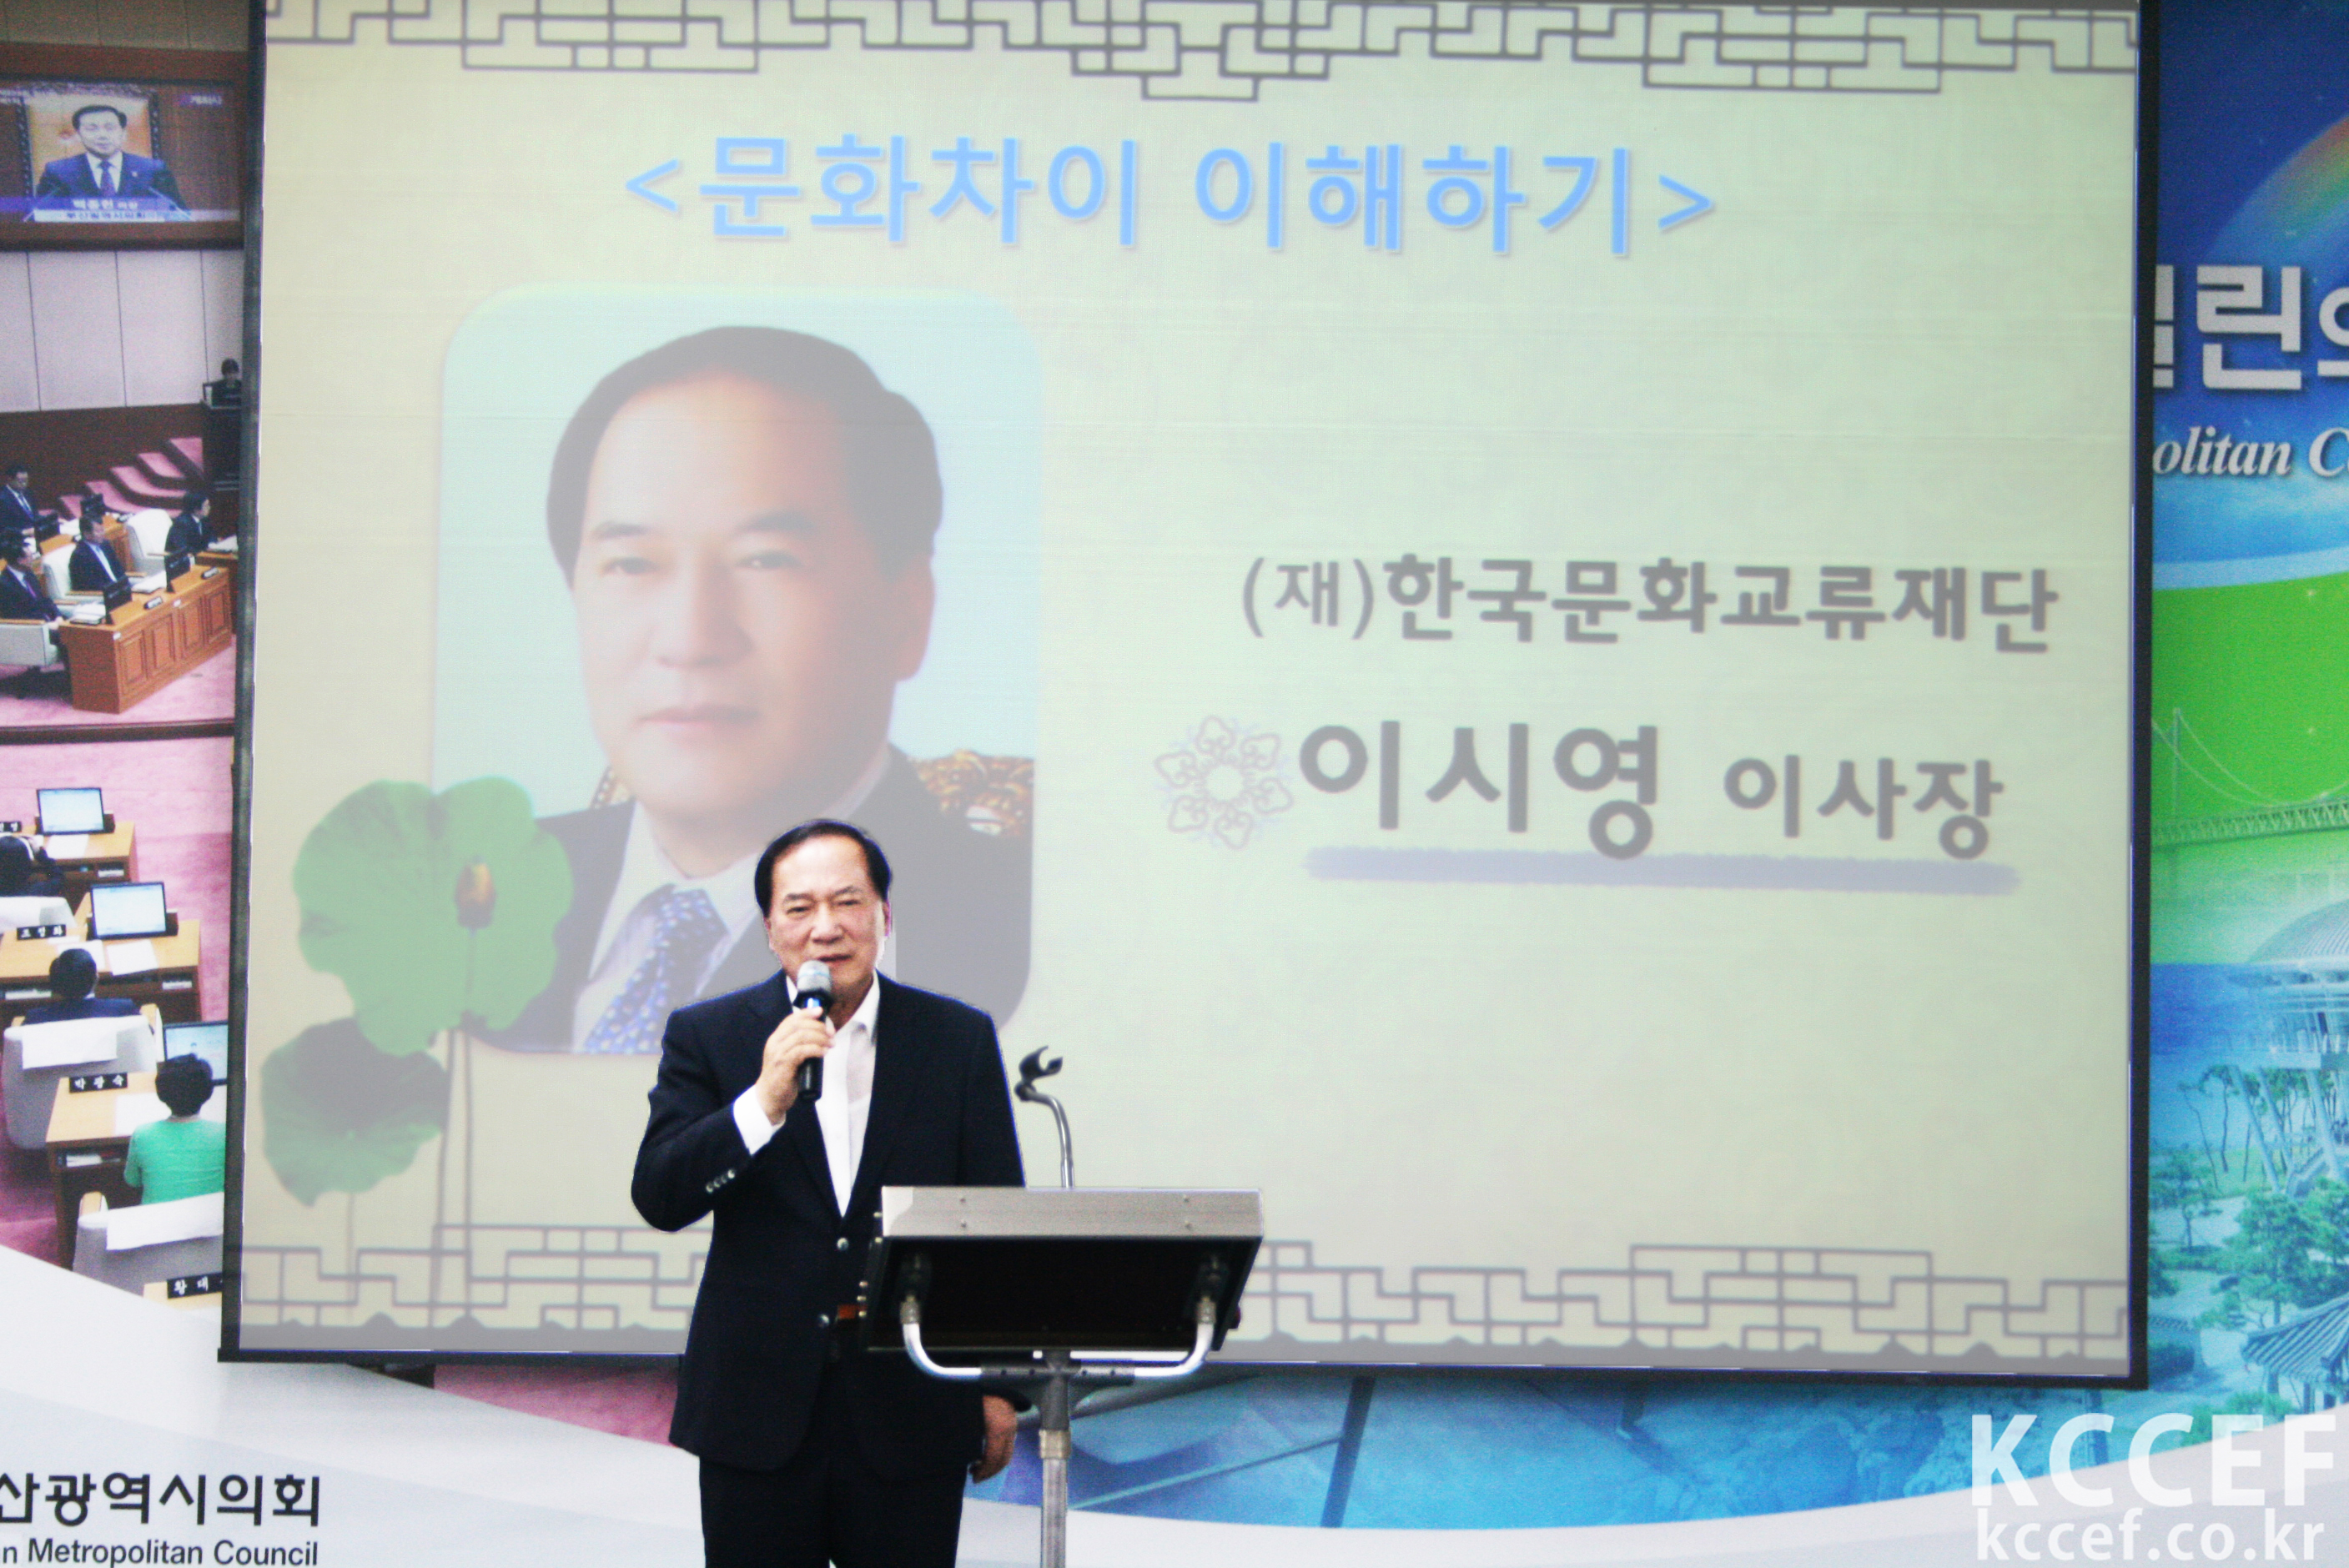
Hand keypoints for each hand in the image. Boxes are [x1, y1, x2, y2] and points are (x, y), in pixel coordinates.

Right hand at [753, 1007, 831, 1124]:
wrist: (769, 1098)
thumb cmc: (782, 1078)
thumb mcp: (788, 1057)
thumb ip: (798, 1045)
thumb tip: (821, 1036)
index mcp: (775, 1039)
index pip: (791, 1019)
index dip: (807, 1012)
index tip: (821, 1011)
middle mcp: (775, 1043)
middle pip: (798, 1025)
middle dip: (818, 1026)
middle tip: (831, 1033)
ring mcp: (778, 1053)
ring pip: (802, 1036)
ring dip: (820, 1038)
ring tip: (831, 1044)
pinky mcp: (784, 1065)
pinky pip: (802, 1051)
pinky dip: (816, 1049)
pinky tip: (823, 1052)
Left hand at [972, 1394, 1016, 1481]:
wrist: (980, 1371)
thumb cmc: (970, 1395)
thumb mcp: (966, 1418)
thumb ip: (966, 1439)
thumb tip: (965, 1458)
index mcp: (998, 1428)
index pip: (994, 1458)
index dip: (984, 1471)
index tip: (973, 1477)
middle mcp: (1009, 1427)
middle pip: (1005, 1457)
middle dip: (991, 1470)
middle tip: (976, 1477)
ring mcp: (1012, 1421)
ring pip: (1008, 1449)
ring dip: (996, 1461)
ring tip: (979, 1466)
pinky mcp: (1011, 1417)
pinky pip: (1008, 1439)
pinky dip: (999, 1450)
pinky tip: (986, 1452)